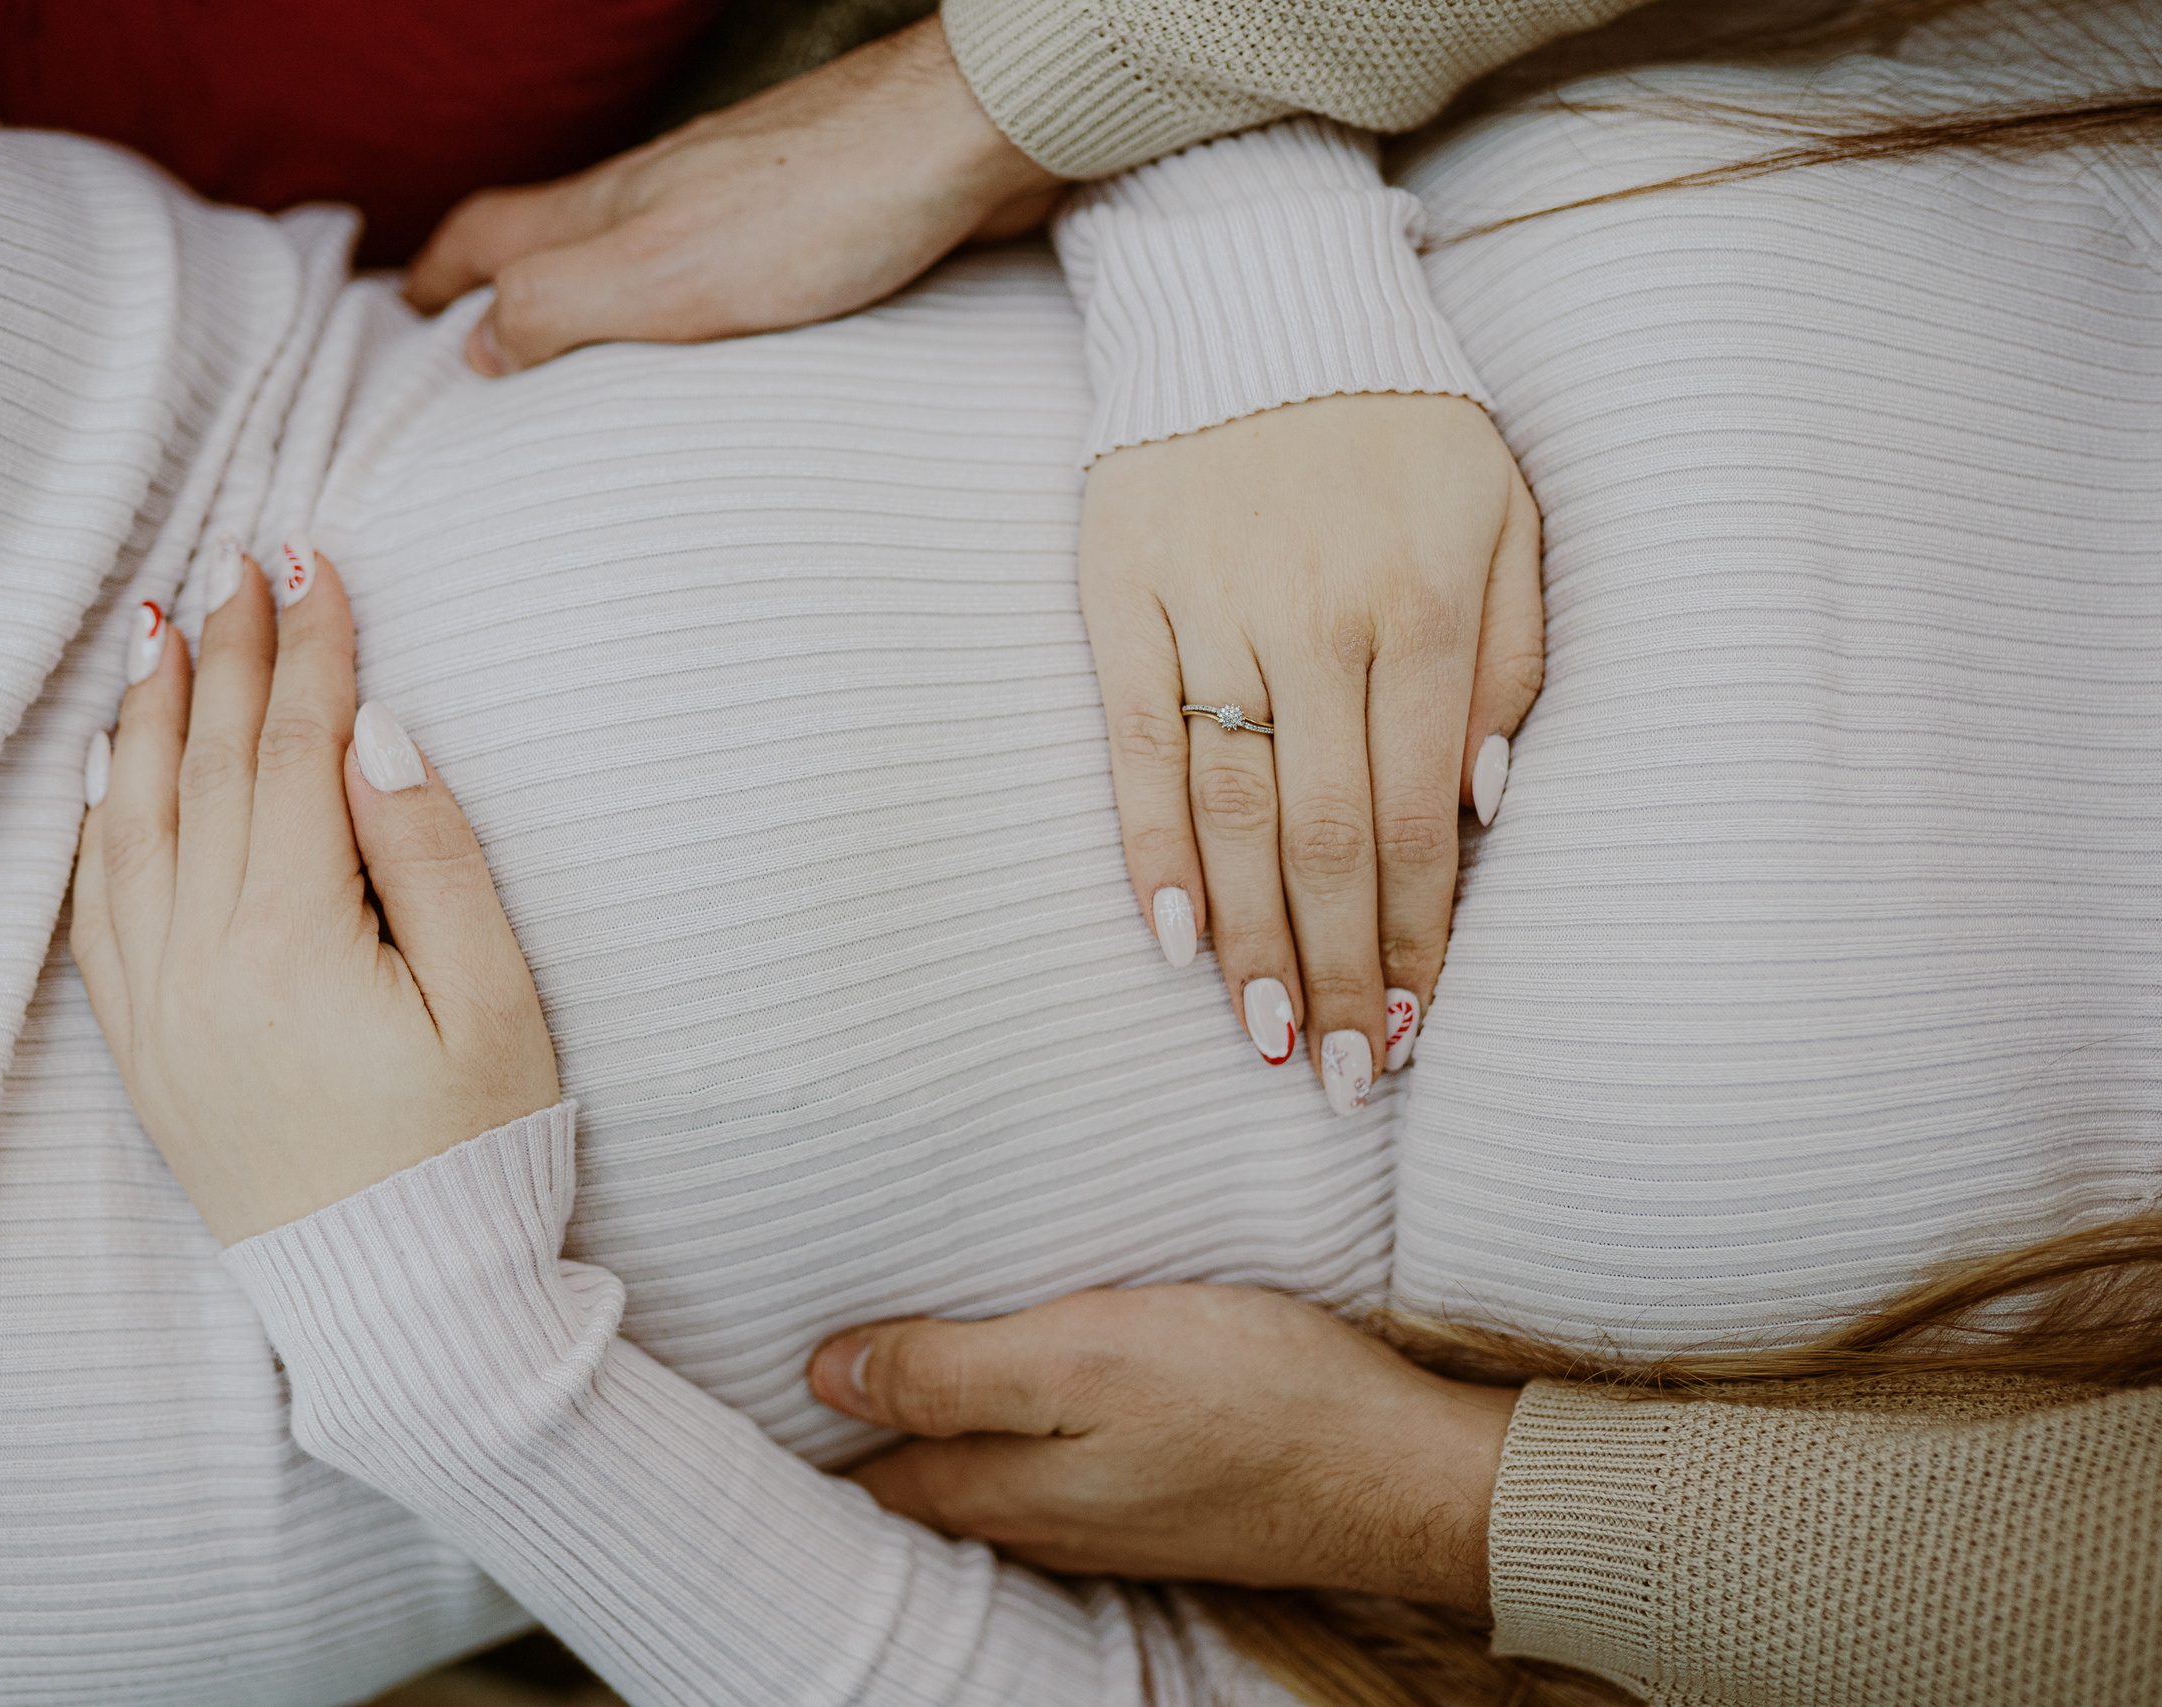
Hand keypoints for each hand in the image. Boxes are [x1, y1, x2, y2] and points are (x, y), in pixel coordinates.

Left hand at [69, 539, 557, 1243]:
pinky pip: (97, 910)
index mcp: (295, 942)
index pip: (297, 753)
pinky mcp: (146, 1051)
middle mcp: (202, 963)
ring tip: (161, 626)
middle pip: (211, 768)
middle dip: (229, 652)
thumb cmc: (472, 1156)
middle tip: (236, 555)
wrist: (401, 1306)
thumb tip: (379, 732)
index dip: (311, 647)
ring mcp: (159, 1010)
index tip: (315, 557)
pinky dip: (99, 821)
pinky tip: (111, 766)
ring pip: (133, 824)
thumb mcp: (495, 1006)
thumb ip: (435, 859)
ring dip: (150, 715)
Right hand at [403, 15, 1064, 375]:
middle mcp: (662, 196)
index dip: (433, 284)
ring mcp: (736, 202)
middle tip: (469, 348)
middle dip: (498, 290)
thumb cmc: (821, 204)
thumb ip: (558, 306)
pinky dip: (681, 310)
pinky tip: (712, 351)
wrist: (968, 141)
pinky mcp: (810, 221)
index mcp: (610, 208)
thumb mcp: (660, 275)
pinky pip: (717, 272)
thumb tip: (474, 350)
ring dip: (591, 298)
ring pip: (633, 251)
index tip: (395, 327)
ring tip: (576, 364)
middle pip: (550, 238)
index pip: (487, 239)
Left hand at [808, 1285, 1518, 1611]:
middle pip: (919, 1488)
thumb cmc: (1253, 1399)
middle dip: (860, 1437)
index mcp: (1005, 1490)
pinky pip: (1056, 1474)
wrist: (1406, 1473)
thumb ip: (951, 1371)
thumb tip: (824, 1375)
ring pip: (986, 1482)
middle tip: (801, 1371)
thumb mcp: (1083, 1357)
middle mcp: (1044, 1523)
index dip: (810, 1431)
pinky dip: (1014, 1437)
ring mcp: (1110, 1521)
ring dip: (935, 1435)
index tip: (753, 1381)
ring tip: (885, 1375)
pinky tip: (1024, 1398)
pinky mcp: (1167, 1500)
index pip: (869, 1477)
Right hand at [1080, 394, 1542, 1099]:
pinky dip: (1148, 845)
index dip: (1419, 934)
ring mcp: (1212, 606)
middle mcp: (1320, 616)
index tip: (1413, 1028)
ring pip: (1232, 806)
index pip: (1423, 813)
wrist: (1257, 292)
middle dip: (1341, 971)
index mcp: (1426, 603)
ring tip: (1266, 1038)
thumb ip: (1513, 655)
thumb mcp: (1505, 513)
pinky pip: (1134, 740)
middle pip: (1329, 835)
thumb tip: (1482, 805)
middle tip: (1342, 1077)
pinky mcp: (1123, 592)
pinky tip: (1169, 936)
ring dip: (1251, 937)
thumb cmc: (1400, 420)